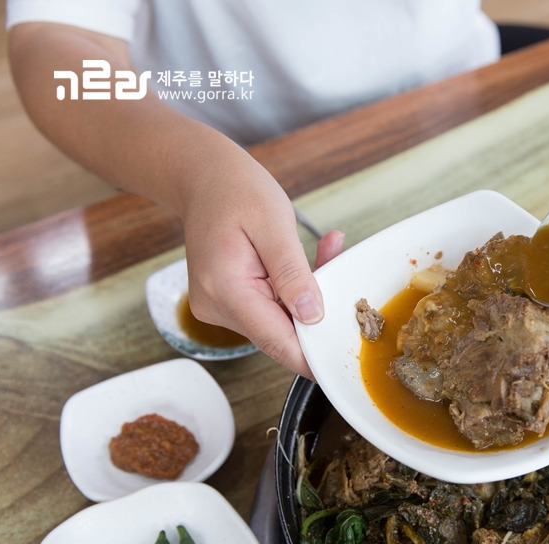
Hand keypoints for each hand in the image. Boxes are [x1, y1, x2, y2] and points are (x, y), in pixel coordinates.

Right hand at [180, 163, 343, 378]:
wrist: (203, 177)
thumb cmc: (235, 190)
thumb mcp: (273, 224)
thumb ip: (293, 273)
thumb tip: (312, 317)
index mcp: (225, 290)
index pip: (276, 341)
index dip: (313, 356)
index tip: (345, 359)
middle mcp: (217, 307)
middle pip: (282, 332)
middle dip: (318, 310)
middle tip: (338, 264)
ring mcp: (221, 307)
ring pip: (281, 319)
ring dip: (307, 294)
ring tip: (324, 250)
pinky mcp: (230, 302)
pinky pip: (272, 306)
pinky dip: (294, 288)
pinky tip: (304, 259)